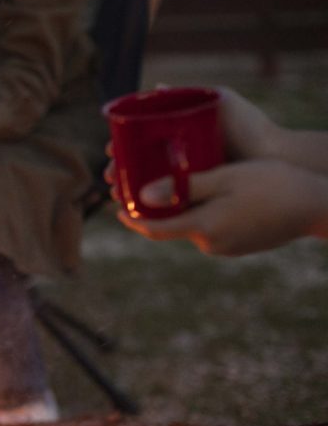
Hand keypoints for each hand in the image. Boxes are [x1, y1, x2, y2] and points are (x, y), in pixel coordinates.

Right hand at [102, 87, 280, 201]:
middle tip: (108, 177)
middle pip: (141, 168)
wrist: (273, 156)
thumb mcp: (219, 102)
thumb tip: (155, 87)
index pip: (143, 145)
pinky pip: (168, 204)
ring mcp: (188, 182)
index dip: (122, 148)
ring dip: (129, 192)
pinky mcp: (198, 199)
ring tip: (117, 195)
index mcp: (180, 140)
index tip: (109, 151)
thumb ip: (188, 95)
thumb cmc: (249, 126)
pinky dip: (150, 208)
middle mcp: (180, 161)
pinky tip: (137, 211)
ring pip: (150, 188)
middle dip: (120, 173)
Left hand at [118, 159, 327, 255]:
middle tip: (144, 189)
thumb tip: (143, 196)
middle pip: (171, 227)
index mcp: (202, 227)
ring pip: (192, 227)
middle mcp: (210, 243)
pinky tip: (208, 196)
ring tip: (175, 187)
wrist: (319, 206)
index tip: (117, 209)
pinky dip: (202, 214)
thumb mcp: (226, 177)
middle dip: (157, 210)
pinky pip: (211, 229)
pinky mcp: (239, 246)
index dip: (132, 220)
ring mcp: (226, 248)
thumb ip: (184, 187)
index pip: (154, 229)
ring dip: (181, 211)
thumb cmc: (274, 184)